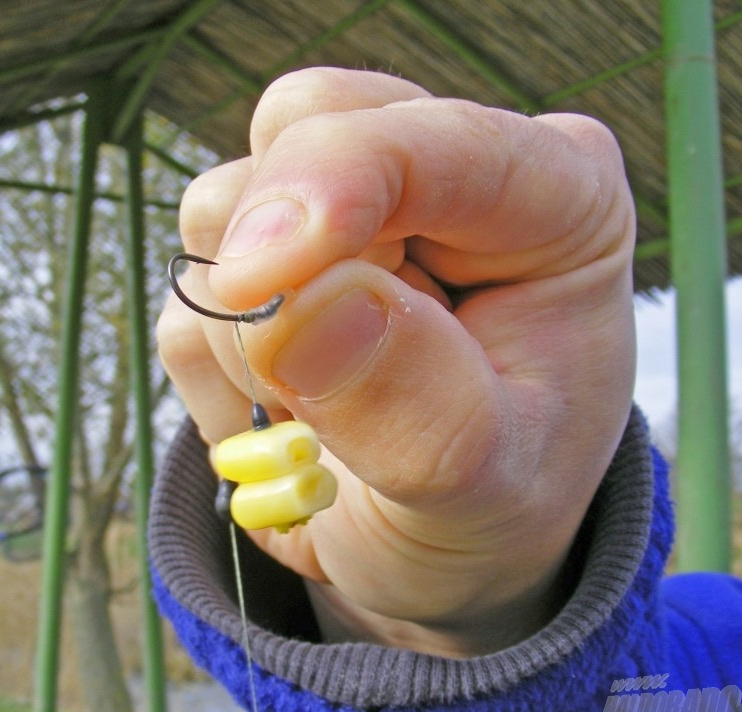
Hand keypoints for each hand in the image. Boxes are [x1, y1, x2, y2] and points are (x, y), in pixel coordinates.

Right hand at [157, 67, 636, 656]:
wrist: (436, 546)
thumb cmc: (493, 506)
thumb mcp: (487, 489)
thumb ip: (417, 409)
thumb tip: (298, 310)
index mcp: (554, 199)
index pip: (434, 141)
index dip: (335, 184)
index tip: (258, 278)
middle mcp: (444, 173)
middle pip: (302, 136)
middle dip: (282, 278)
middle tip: (319, 404)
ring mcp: (344, 206)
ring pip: (221, 209)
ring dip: (248, 344)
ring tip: (326, 422)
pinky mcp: (267, 259)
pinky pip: (187, 294)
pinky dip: (217, 377)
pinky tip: (289, 419)